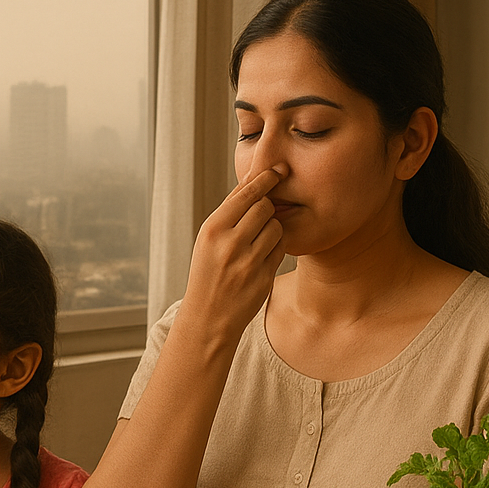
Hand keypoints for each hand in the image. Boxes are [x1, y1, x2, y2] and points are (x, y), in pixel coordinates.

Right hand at [178, 166, 285, 346]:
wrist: (208, 316)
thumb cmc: (208, 271)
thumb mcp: (208, 239)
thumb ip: (230, 210)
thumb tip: (253, 179)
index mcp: (213, 229)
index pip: (246, 193)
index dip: (265, 179)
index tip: (277, 171)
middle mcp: (230, 243)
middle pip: (265, 206)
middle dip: (267, 207)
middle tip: (261, 215)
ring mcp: (248, 261)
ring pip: (276, 226)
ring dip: (272, 228)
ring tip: (257, 240)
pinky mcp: (264, 276)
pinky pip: (280, 248)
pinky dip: (275, 247)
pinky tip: (261, 256)